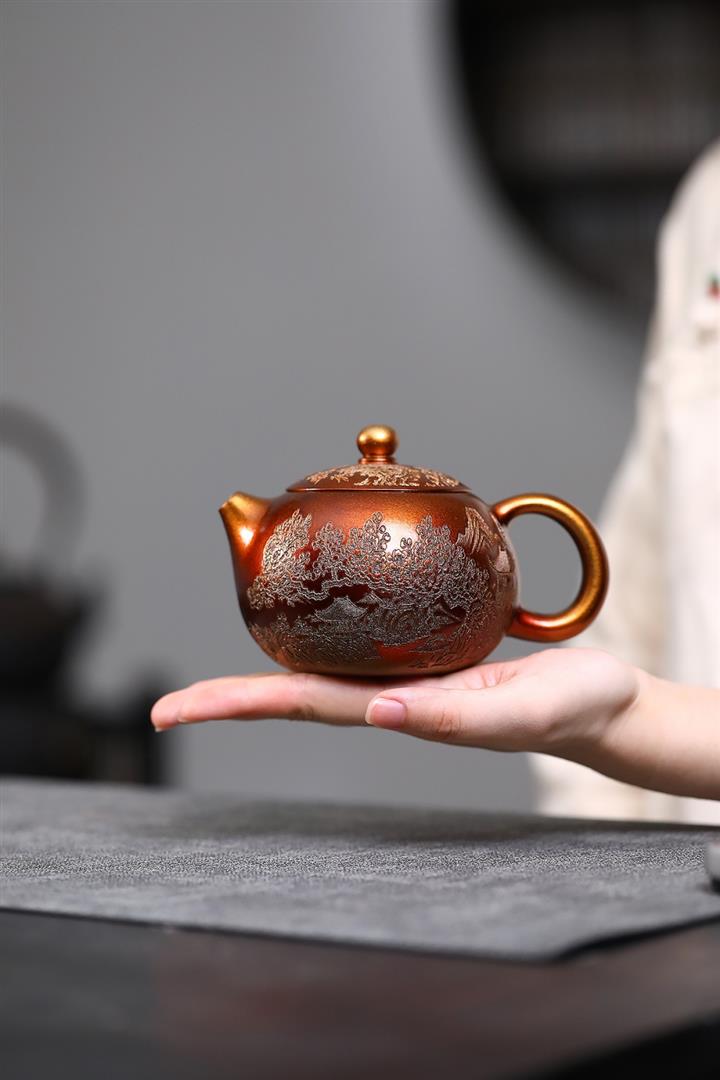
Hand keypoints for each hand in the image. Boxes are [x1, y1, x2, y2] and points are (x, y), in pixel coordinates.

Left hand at [151, 648, 719, 799]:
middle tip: (165, 706)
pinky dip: (319, 639)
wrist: (601, 703)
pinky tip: (308, 628)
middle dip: (228, 699)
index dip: (236, 705)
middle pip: (294, 695)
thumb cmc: (572, 709)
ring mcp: (407, 682)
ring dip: (265, 673)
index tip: (174, 711)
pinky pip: (361, 647)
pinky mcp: (430, 661)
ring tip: (217, 674)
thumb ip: (454, 722)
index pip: (302, 707)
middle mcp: (392, 699)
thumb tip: (377, 714)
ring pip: (320, 675)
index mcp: (405, 712)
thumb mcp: (521, 712)